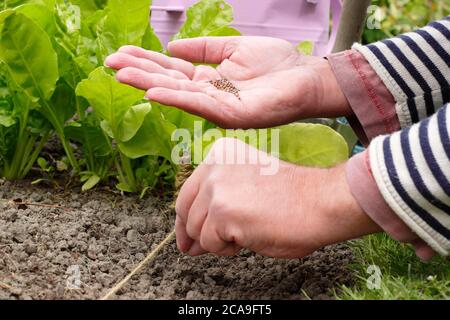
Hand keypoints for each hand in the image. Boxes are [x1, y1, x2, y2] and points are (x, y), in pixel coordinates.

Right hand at [105, 37, 350, 128]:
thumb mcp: (233, 48)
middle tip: (109, 63)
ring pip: (179, 94)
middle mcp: (209, 94)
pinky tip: (154, 92)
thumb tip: (172, 47)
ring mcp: (219, 106)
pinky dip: (176, 98)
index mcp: (209, 79)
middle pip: (169, 82)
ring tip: (123, 74)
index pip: (171, 70)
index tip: (119, 53)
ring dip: (150, 84)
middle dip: (139, 72)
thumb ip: (203, 48)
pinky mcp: (233, 115)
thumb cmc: (275, 63)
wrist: (306, 76)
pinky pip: (200, 105)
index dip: (146, 61)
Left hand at [175, 138, 380, 257]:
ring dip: (216, 241)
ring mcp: (217, 187)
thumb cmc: (294, 197)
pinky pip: (210, 243)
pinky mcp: (222, 211)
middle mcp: (214, 165)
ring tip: (244, 234)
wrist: (321, 201)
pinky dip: (227, 249)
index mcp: (222, 153)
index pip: (188, 191)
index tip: (185, 236)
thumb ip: (217, 201)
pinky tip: (248, 237)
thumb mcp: (247, 186)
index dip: (184, 218)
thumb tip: (189, 239)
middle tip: (194, 250)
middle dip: (191, 235)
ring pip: (196, 230)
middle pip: (185, 211)